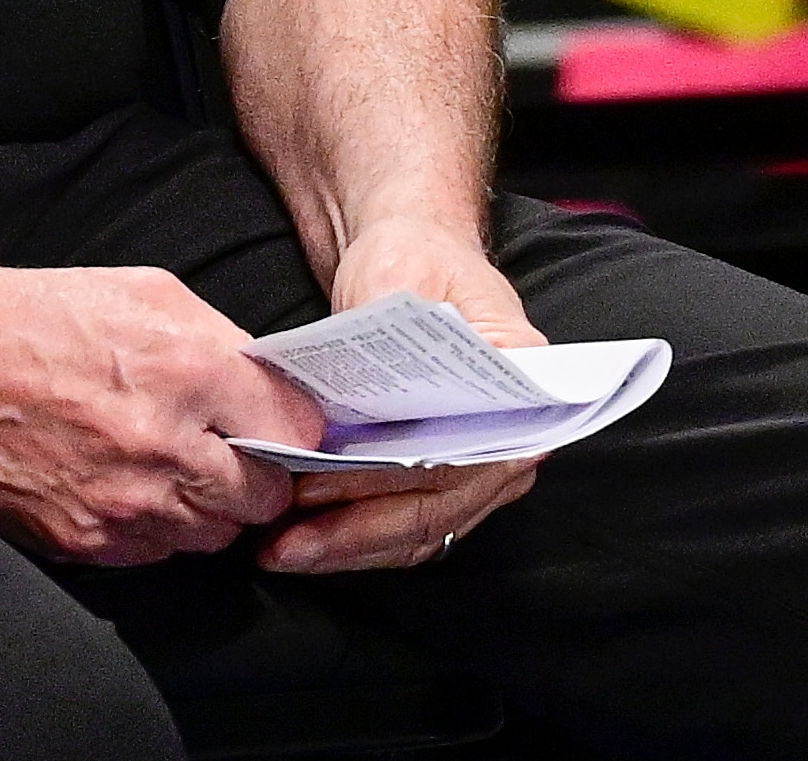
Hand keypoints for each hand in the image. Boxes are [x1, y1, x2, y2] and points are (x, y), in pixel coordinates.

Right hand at [0, 262, 319, 565]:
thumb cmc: (36, 315)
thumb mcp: (145, 292)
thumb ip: (221, 341)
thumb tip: (271, 388)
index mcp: (187, 369)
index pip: (294, 432)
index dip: (294, 431)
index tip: (282, 428)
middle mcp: (163, 445)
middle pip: (264, 498)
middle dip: (259, 478)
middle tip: (234, 454)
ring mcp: (122, 503)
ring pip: (212, 536)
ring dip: (207, 508)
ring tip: (172, 466)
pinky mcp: (83, 542)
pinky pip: (155, 554)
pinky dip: (154, 529)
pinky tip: (127, 486)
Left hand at [264, 215, 546, 577]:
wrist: (408, 256)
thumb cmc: (413, 258)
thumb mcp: (400, 276)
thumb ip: (393, 337)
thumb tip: (371, 399)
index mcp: (525, 384)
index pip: (459, 457)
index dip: (386, 483)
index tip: (318, 491)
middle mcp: (514, 438)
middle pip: (437, 506)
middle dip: (355, 531)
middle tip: (284, 541)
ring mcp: (483, 467)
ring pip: (420, 530)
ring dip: (349, 547)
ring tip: (282, 551)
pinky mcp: (447, 480)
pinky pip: (407, 527)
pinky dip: (356, 539)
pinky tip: (302, 540)